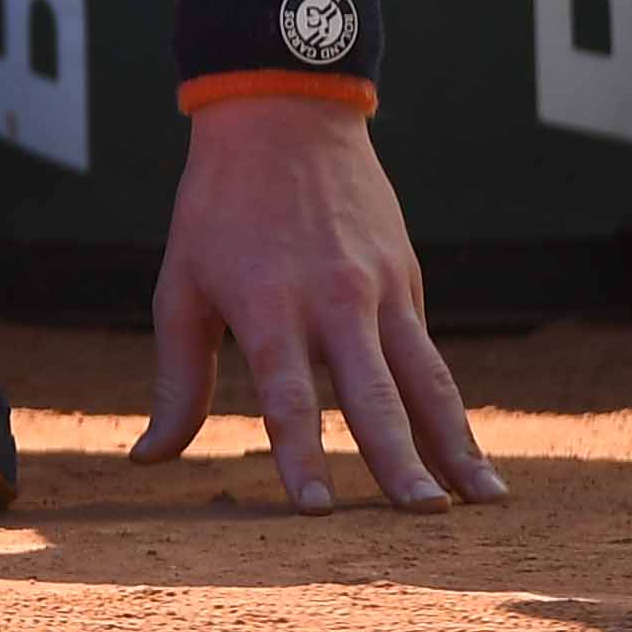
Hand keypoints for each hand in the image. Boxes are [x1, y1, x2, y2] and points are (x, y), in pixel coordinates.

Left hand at [129, 97, 508, 515]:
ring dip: (456, 446)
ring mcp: (378, 288)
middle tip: (421, 518)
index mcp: (268, 305)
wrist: (283, 113)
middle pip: (373, 394)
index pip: (288, 395)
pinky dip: (454, 411)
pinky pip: (431, 357)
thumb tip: (146, 459)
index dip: (301, 455)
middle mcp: (332, 299)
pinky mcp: (405, 279)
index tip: (317, 511)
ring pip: (425, 379)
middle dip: (399, 461)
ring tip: (486, 505)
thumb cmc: (218, 209)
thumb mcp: (181, 286)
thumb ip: (176, 381)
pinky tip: (473, 461)